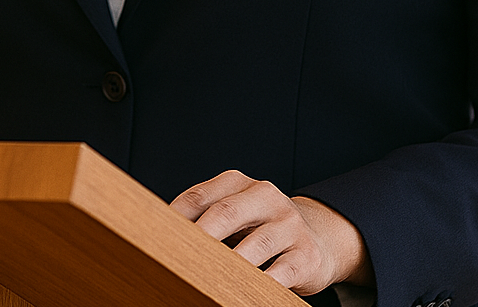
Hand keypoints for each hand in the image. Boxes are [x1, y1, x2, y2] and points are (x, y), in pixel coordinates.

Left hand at [171, 170, 372, 296]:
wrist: (320, 238)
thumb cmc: (261, 226)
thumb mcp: (234, 212)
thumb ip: (204, 217)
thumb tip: (161, 237)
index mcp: (239, 184)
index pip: (199, 197)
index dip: (175, 219)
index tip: (156, 240)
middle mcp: (266, 197)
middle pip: (224, 213)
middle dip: (200, 237)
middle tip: (177, 259)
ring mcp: (289, 225)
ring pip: (254, 245)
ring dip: (229, 265)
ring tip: (206, 279)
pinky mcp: (306, 255)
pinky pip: (280, 273)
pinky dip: (260, 285)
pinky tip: (242, 294)